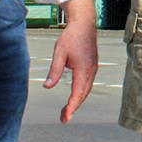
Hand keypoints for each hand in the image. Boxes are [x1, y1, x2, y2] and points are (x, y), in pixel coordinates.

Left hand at [44, 0, 97, 122]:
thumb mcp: (59, 53)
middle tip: (64, 118)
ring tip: (68, 110)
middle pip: (83, 94)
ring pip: (86, 90)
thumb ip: (54, 71)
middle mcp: (91, 70)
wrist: (84, 24)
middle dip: (74, 107)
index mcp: (83, 69)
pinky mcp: (92, 66)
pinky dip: (81, 92)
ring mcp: (93, 68)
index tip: (66, 117)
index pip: (77, 93)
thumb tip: (48, 86)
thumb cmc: (72, 36)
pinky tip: (75, 95)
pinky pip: (88, 83)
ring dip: (78, 100)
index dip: (72, 107)